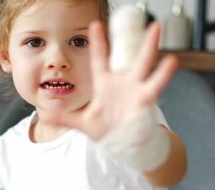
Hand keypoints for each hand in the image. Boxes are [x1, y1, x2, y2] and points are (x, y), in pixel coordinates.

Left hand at [43, 21, 177, 139]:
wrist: (123, 146)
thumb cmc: (107, 130)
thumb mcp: (83, 123)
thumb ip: (64, 118)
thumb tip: (44, 115)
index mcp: (105, 85)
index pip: (100, 59)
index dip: (98, 43)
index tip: (96, 24)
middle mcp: (122, 83)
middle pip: (126, 56)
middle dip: (128, 38)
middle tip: (135, 19)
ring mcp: (134, 90)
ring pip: (143, 64)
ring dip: (149, 47)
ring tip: (155, 29)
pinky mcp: (144, 100)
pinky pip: (154, 85)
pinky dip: (162, 75)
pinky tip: (170, 62)